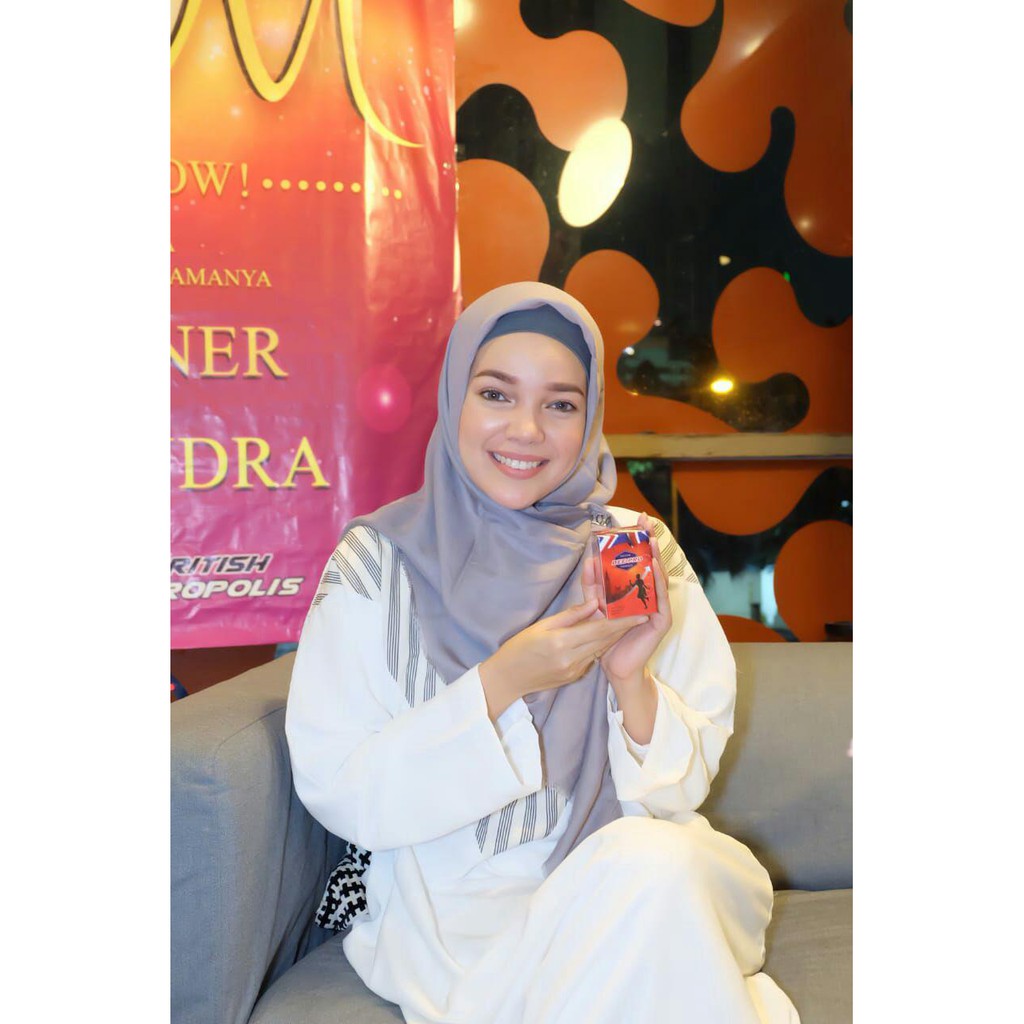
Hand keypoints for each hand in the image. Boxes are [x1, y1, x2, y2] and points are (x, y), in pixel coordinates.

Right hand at [479, 598, 647, 719]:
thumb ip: (571, 615)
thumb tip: (594, 603)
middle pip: (605, 640)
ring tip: (630, 622)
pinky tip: (608, 636)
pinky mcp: (574, 676)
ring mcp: (574, 670)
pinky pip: (592, 657)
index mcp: (562, 643)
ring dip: (615, 636)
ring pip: (601, 649)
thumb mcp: (542, 626)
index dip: (622, 621)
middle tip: (641, 613)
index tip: (640, 613)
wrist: (508, 678)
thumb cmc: (520, 647)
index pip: (599, 629)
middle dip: (624, 627)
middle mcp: (572, 659)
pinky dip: (601, 645)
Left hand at [582, 512, 672, 686]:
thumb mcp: (597, 607)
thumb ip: (593, 586)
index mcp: (636, 591)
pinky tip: (654, 568)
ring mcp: (657, 608)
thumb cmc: (607, 638)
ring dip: (656, 558)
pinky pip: (660, 598)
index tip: (637, 520)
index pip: (639, 561)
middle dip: (649, 541)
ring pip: (658, 578)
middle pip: (651, 563)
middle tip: (646, 521)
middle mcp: (649, 596)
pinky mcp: (661, 621)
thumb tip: (589, 560)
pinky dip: (658, 582)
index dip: (639, 541)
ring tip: (651, 540)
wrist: (615, 667)